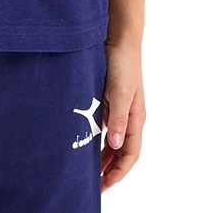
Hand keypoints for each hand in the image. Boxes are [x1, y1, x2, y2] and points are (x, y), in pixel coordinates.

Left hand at [100, 37, 144, 191]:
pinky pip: (106, 126)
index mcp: (135, 117)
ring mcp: (120, 108)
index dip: (119, 171)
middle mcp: (129, 116)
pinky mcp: (110, 99)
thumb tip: (115, 145)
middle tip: (96, 184)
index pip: (130, 153)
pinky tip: (87, 142)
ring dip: (105, 156)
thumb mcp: (119, 92)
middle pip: (123, 150)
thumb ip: (116, 118)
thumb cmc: (122, 63)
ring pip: (114, 140)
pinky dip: (99, 138)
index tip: (106, 185)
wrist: (119, 38)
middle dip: (112, 168)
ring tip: (90, 169)